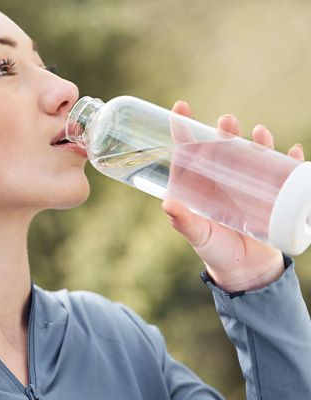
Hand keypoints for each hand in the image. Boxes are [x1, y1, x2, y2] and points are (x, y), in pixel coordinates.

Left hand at [162, 101, 304, 291]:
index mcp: (200, 185)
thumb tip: (167, 204)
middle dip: (225, 132)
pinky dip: (290, 162)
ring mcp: (247, 186)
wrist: (244, 270)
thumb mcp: (198, 236)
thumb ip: (183, 222)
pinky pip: (282, 174)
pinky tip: (294, 152)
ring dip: (258, 142)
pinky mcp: (269, 195)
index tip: (180, 107)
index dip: (184, 128)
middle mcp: (222, 180)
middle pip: (223, 148)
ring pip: (253, 155)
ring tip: (260, 133)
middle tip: (227, 122)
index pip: (190, 152)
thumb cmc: (215, 251)